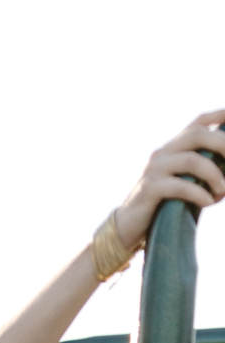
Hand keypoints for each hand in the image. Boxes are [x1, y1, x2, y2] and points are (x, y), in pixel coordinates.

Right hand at [113, 111, 224, 251]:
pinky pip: (180, 186)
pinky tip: (208, 202)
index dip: (220, 115)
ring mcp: (155, 169)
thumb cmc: (160, 206)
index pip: (198, 123)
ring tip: (223, 190)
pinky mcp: (150, 189)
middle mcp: (163, 153)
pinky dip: (199, 194)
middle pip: (198, 135)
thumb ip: (201, 176)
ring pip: (192, 160)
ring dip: (214, 174)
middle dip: (223, 144)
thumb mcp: (182, 185)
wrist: (127, 227)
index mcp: (172, 148)